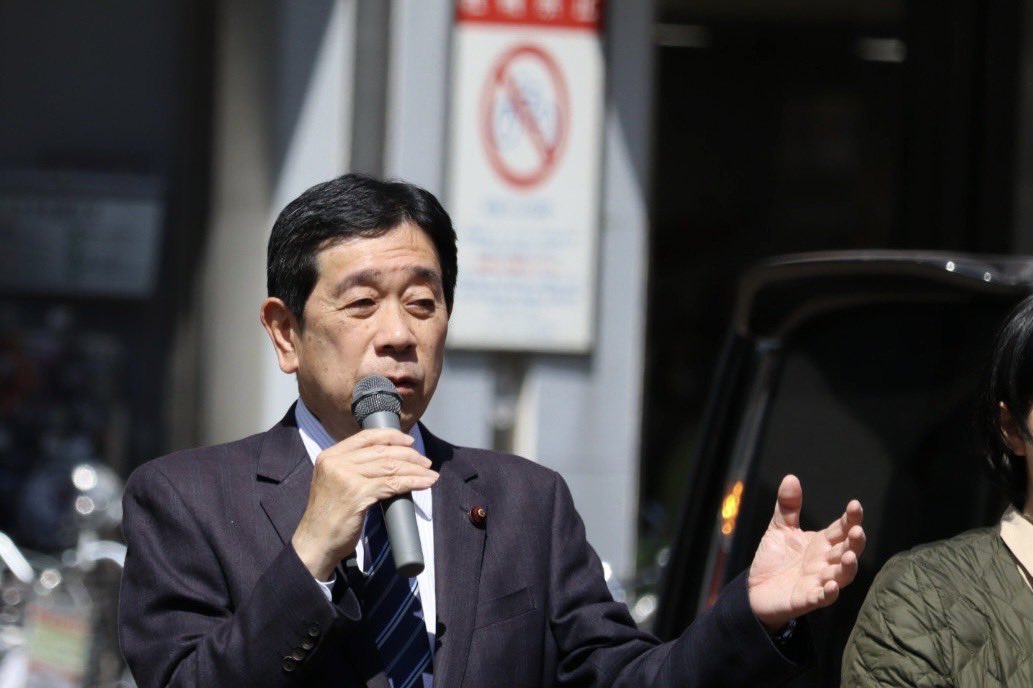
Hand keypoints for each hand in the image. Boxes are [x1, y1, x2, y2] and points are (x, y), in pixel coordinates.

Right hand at [291, 428, 437, 579]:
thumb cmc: (328, 517)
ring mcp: (346, 477)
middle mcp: (336, 462)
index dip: (392, 436)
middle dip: (409, 455)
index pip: (366, 436)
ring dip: (415, 470)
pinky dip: (412, 482)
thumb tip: (388, 462)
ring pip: (390, 467)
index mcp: (330, 456)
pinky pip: (392, 484)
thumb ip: (353, 468)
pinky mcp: (357, 494)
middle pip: (381, 451)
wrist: (315, 543)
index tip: (410, 441)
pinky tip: (423, 483)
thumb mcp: (335, 483)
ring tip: (429, 474)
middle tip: (425, 462)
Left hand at [747, 474, 864, 631]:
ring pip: (841, 576)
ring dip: (847, 568)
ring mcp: (818, 582)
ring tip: (850, 557)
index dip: (850, 518)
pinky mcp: (806, 599)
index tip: (855, 505)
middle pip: (847, 551)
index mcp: (821, 543)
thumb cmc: (775, 560)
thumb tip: (791, 477)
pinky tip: (831, 586)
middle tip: (857, 530)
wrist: (756, 590)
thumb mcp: (780, 529)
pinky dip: (828, 593)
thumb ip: (787, 507)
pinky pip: (821, 598)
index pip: (841, 529)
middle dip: (855, 542)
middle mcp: (824, 562)